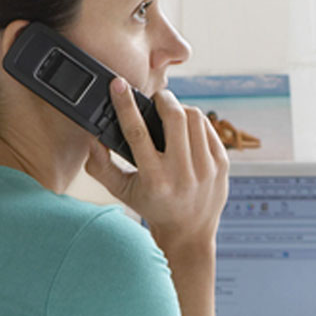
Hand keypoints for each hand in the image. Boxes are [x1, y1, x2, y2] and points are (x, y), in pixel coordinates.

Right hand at [84, 77, 227, 252]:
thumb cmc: (151, 206)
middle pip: (174, 116)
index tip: (119, 85)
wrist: (190, 231)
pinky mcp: (222, 163)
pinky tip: (186, 130)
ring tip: (171, 115)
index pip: (137, 133)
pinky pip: (208, 128)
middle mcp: (183, 174)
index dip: (125, 105)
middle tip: (155, 99)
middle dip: (162, 99)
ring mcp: (206, 168)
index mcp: (155, 180)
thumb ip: (100, 166)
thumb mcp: (122, 191)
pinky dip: (195, 122)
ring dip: (180, 109)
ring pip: (195, 117)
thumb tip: (92, 137)